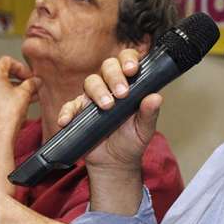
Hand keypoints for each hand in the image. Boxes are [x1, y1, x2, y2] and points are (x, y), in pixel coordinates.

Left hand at [0, 56, 41, 141]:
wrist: (1, 135)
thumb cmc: (8, 116)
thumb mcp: (25, 94)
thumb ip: (32, 83)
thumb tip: (36, 81)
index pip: (7, 61)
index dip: (21, 66)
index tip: (29, 75)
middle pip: (5, 72)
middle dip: (21, 77)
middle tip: (31, 83)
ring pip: (4, 84)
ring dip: (18, 87)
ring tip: (31, 94)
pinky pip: (0, 93)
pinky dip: (12, 94)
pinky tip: (24, 101)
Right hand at [57, 48, 161, 172]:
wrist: (114, 163)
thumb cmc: (131, 141)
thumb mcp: (144, 130)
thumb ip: (149, 114)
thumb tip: (156, 98)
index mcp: (128, 85)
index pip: (127, 62)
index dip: (128, 60)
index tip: (132, 69)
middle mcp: (109, 87)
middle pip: (107, 68)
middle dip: (114, 76)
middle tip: (121, 93)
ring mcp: (92, 98)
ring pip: (90, 82)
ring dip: (97, 91)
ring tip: (106, 106)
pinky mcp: (78, 111)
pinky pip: (70, 106)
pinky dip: (68, 111)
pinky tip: (68, 120)